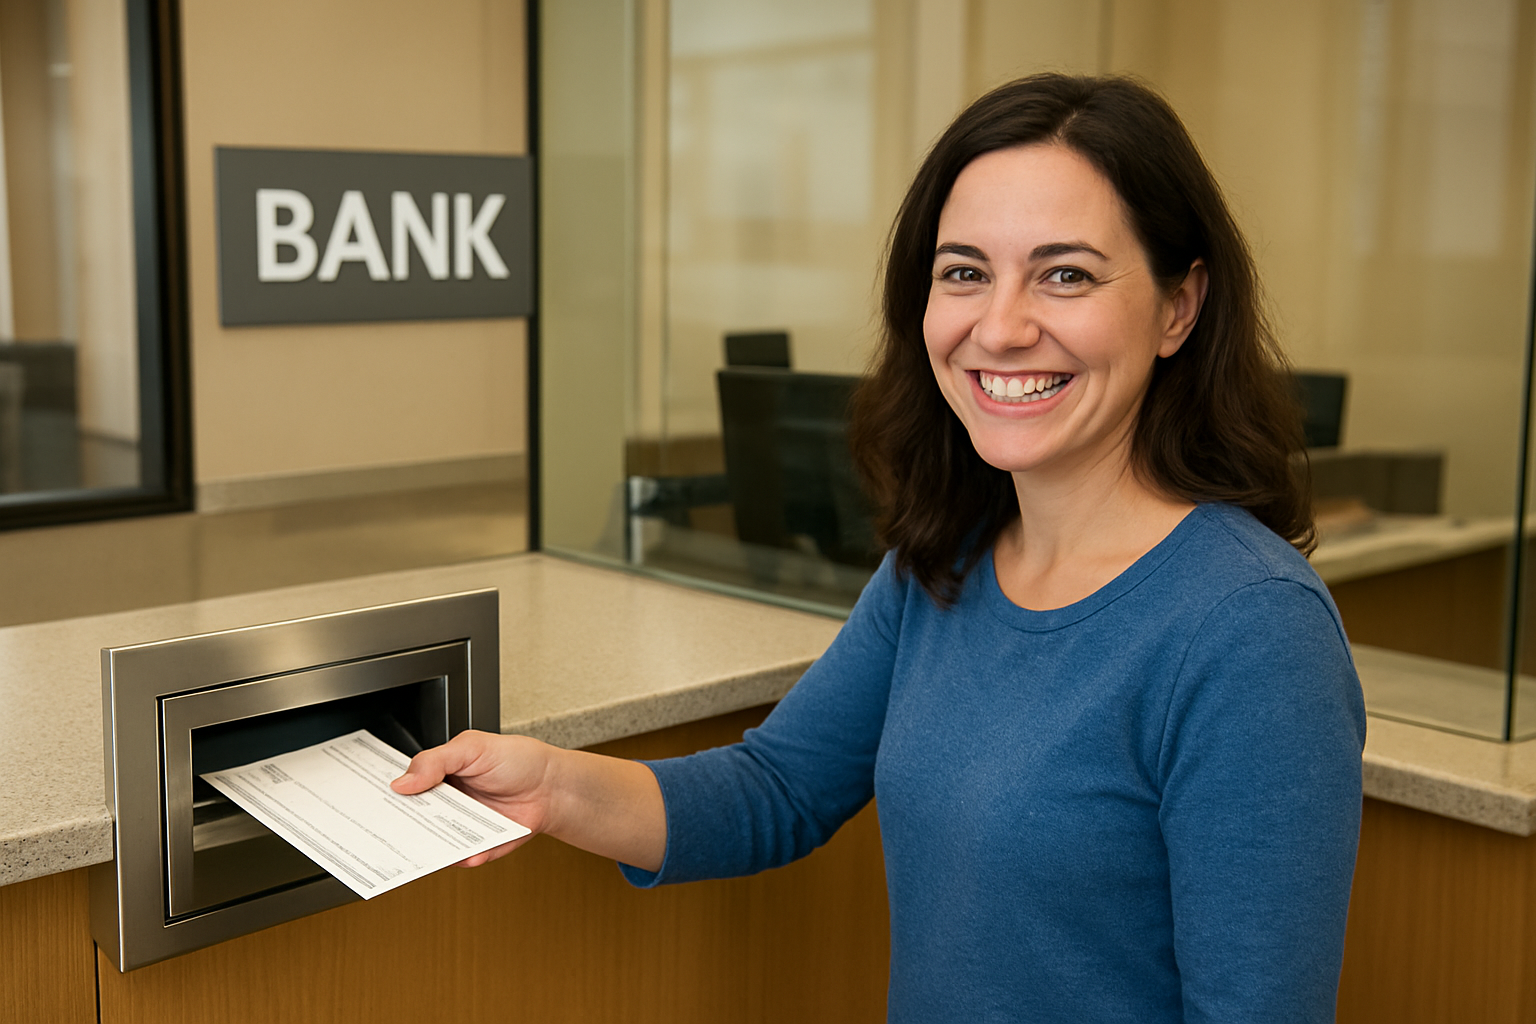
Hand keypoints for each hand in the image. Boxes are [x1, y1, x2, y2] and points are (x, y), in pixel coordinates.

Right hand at [391, 730, 552, 866]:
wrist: (553, 784)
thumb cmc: (517, 759)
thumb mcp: (473, 747)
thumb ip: (436, 761)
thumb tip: (402, 783)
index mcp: (440, 777)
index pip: (406, 789)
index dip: (389, 798)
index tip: (374, 804)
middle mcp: (448, 804)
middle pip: (416, 820)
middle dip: (403, 827)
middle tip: (393, 830)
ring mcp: (464, 827)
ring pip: (438, 843)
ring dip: (431, 848)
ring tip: (426, 848)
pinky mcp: (482, 846)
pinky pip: (468, 857)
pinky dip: (468, 858)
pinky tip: (470, 854)